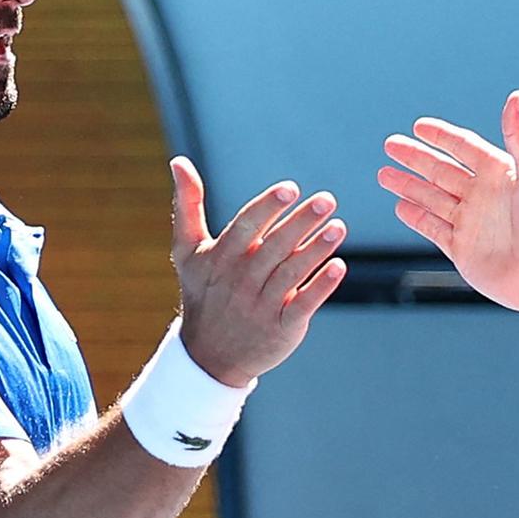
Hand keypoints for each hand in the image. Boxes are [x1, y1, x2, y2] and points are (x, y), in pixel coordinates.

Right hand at [168, 158, 349, 384]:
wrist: (209, 356)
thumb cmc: (203, 292)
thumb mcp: (188, 251)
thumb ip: (187, 205)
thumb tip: (179, 161)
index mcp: (220, 258)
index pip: (246, 227)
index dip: (268, 207)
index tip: (290, 189)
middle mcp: (241, 281)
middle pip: (274, 247)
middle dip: (300, 223)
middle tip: (326, 200)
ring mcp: (261, 306)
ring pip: (292, 273)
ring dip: (317, 250)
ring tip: (339, 227)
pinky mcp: (282, 328)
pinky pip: (303, 304)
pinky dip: (320, 286)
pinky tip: (339, 266)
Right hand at [379, 91, 518, 318]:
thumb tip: (516, 96)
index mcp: (500, 175)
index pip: (465, 148)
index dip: (441, 136)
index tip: (418, 126)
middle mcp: (484, 196)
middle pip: (441, 170)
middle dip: (415, 158)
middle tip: (390, 145)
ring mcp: (471, 223)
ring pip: (432, 198)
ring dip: (408, 185)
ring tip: (383, 174)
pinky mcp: (463, 249)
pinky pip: (433, 228)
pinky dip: (416, 216)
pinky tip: (400, 206)